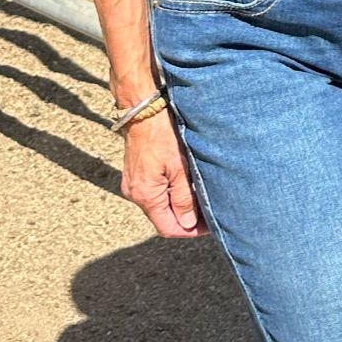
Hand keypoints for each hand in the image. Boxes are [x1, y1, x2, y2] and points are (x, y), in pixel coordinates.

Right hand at [120, 107, 209, 237]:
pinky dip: (170, 193)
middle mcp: (135, 194)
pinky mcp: (136, 173)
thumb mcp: (179, 167)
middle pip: (163, 218)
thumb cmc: (162, 135)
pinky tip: (184, 185)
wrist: (143, 110)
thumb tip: (188, 224)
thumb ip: (183, 198)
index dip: (189, 230)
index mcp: (146, 196)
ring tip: (199, 198)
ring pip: (159, 204)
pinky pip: (154, 192)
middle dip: (186, 218)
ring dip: (178, 205)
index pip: (167, 227)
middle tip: (208, 212)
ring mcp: (134, 184)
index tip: (208, 225)